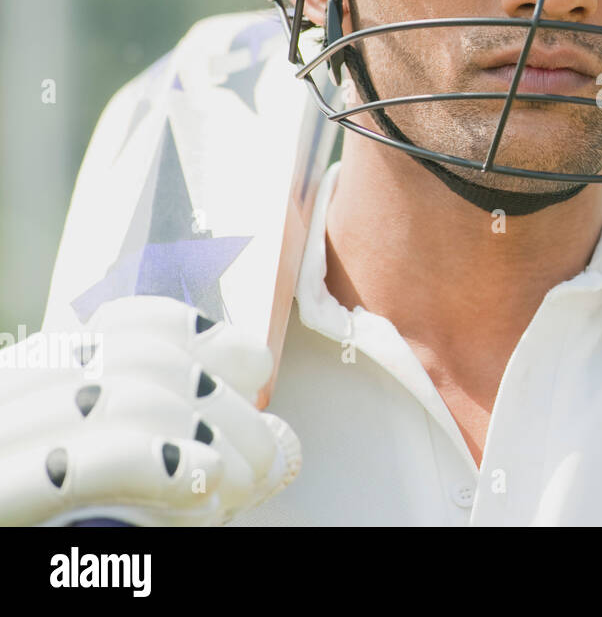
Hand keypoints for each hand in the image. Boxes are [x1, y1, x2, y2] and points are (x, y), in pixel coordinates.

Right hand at [0, 295, 300, 525]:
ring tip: (242, 483)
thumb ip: (181, 432)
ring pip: (127, 401)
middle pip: (141, 360)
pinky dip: (164, 469)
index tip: (256, 367)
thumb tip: (271, 419)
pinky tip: (204, 488)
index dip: (203, 336)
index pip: (125, 324)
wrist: (23, 578)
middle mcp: (11, 396)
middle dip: (224, 405)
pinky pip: (90, 465)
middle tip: (265, 458)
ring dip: (211, 439)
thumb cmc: (80, 524)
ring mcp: (2, 444)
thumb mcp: (125, 469)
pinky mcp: (2, 497)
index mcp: (37, 379)